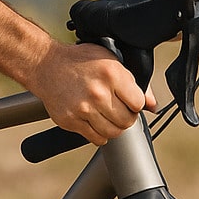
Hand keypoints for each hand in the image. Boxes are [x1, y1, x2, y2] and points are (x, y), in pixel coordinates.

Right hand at [27, 43, 157, 144]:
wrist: (46, 65)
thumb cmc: (80, 61)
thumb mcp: (110, 60)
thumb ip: (134, 82)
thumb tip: (152, 105)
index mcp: (111, 74)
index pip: (138, 104)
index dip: (135, 104)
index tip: (128, 101)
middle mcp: (98, 92)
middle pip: (127, 121)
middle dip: (126, 117)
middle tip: (118, 109)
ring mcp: (83, 108)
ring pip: (113, 133)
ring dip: (113, 127)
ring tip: (106, 115)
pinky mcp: (71, 120)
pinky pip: (96, 138)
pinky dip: (99, 134)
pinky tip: (95, 121)